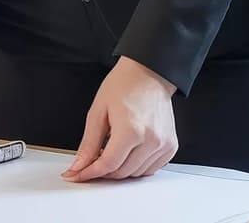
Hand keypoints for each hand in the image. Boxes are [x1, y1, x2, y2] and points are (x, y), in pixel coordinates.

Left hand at [64, 57, 177, 180]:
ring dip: (120, 169)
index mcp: (131, 130)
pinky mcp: (170, 146)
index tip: (78, 173)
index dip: (90, 172)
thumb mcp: (98, 112)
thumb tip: (79, 165)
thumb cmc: (124, 86)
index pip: (108, 164)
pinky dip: (137, 167)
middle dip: (103, 171)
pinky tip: (128, 153)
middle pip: (122, 172)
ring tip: (111, 151)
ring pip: (136, 174)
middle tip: (92, 161)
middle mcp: (151, 140)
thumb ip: (89, 143)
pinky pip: (151, 169)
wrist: (148, 74)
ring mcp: (163, 144)